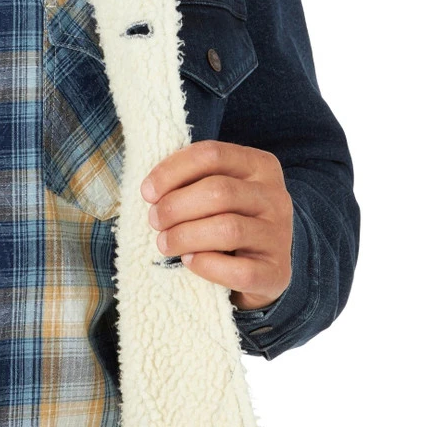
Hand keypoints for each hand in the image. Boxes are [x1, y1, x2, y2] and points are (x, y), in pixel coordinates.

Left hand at [140, 140, 292, 310]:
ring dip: (185, 236)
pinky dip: (206, 266)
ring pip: (227, 229)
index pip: (212, 154)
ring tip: (165, 243)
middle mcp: (275, 197)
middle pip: (219, 191)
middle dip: (175, 206)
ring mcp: (278, 235)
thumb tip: (152, 190)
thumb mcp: (218, 191)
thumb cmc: (229, 219)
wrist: (265, 263)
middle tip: (155, 220)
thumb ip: (193, 181)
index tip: (147, 192)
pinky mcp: (276, 272)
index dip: (172, 171)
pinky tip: (190, 261)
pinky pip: (238, 271)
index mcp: (260, 166)